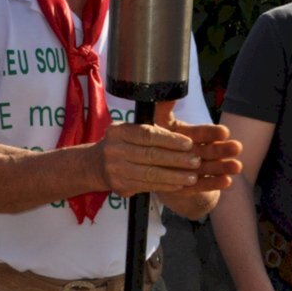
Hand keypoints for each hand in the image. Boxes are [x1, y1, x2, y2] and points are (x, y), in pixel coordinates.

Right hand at [94, 106, 241, 197]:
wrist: (95, 164)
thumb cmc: (122, 144)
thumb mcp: (130, 129)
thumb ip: (151, 127)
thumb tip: (173, 104)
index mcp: (119, 131)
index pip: (147, 134)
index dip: (169, 140)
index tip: (189, 144)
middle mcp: (114, 149)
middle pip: (150, 154)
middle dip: (176, 159)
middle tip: (196, 161)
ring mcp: (115, 169)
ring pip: (150, 173)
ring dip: (174, 176)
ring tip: (192, 177)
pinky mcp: (120, 185)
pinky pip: (147, 186)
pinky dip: (165, 186)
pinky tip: (178, 185)